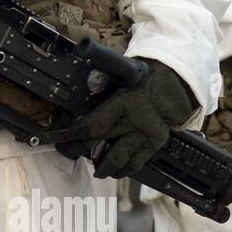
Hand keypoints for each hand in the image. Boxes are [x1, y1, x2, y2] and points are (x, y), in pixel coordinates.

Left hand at [80, 60, 195, 177]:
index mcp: (124, 102)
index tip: (60, 140)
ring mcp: (146, 134)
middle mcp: (135, 121)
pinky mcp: (155, 143)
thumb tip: (78, 59)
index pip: (92, 126)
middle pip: (101, 142)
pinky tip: (114, 172)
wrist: (171, 88)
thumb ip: (101, 72)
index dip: (73, 136)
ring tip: (95, 168)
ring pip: (118, 158)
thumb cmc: (140, 78)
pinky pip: (136, 162)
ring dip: (103, 166)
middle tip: (70, 152)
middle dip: (83, 150)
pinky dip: (124, 169)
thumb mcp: (120, 70)